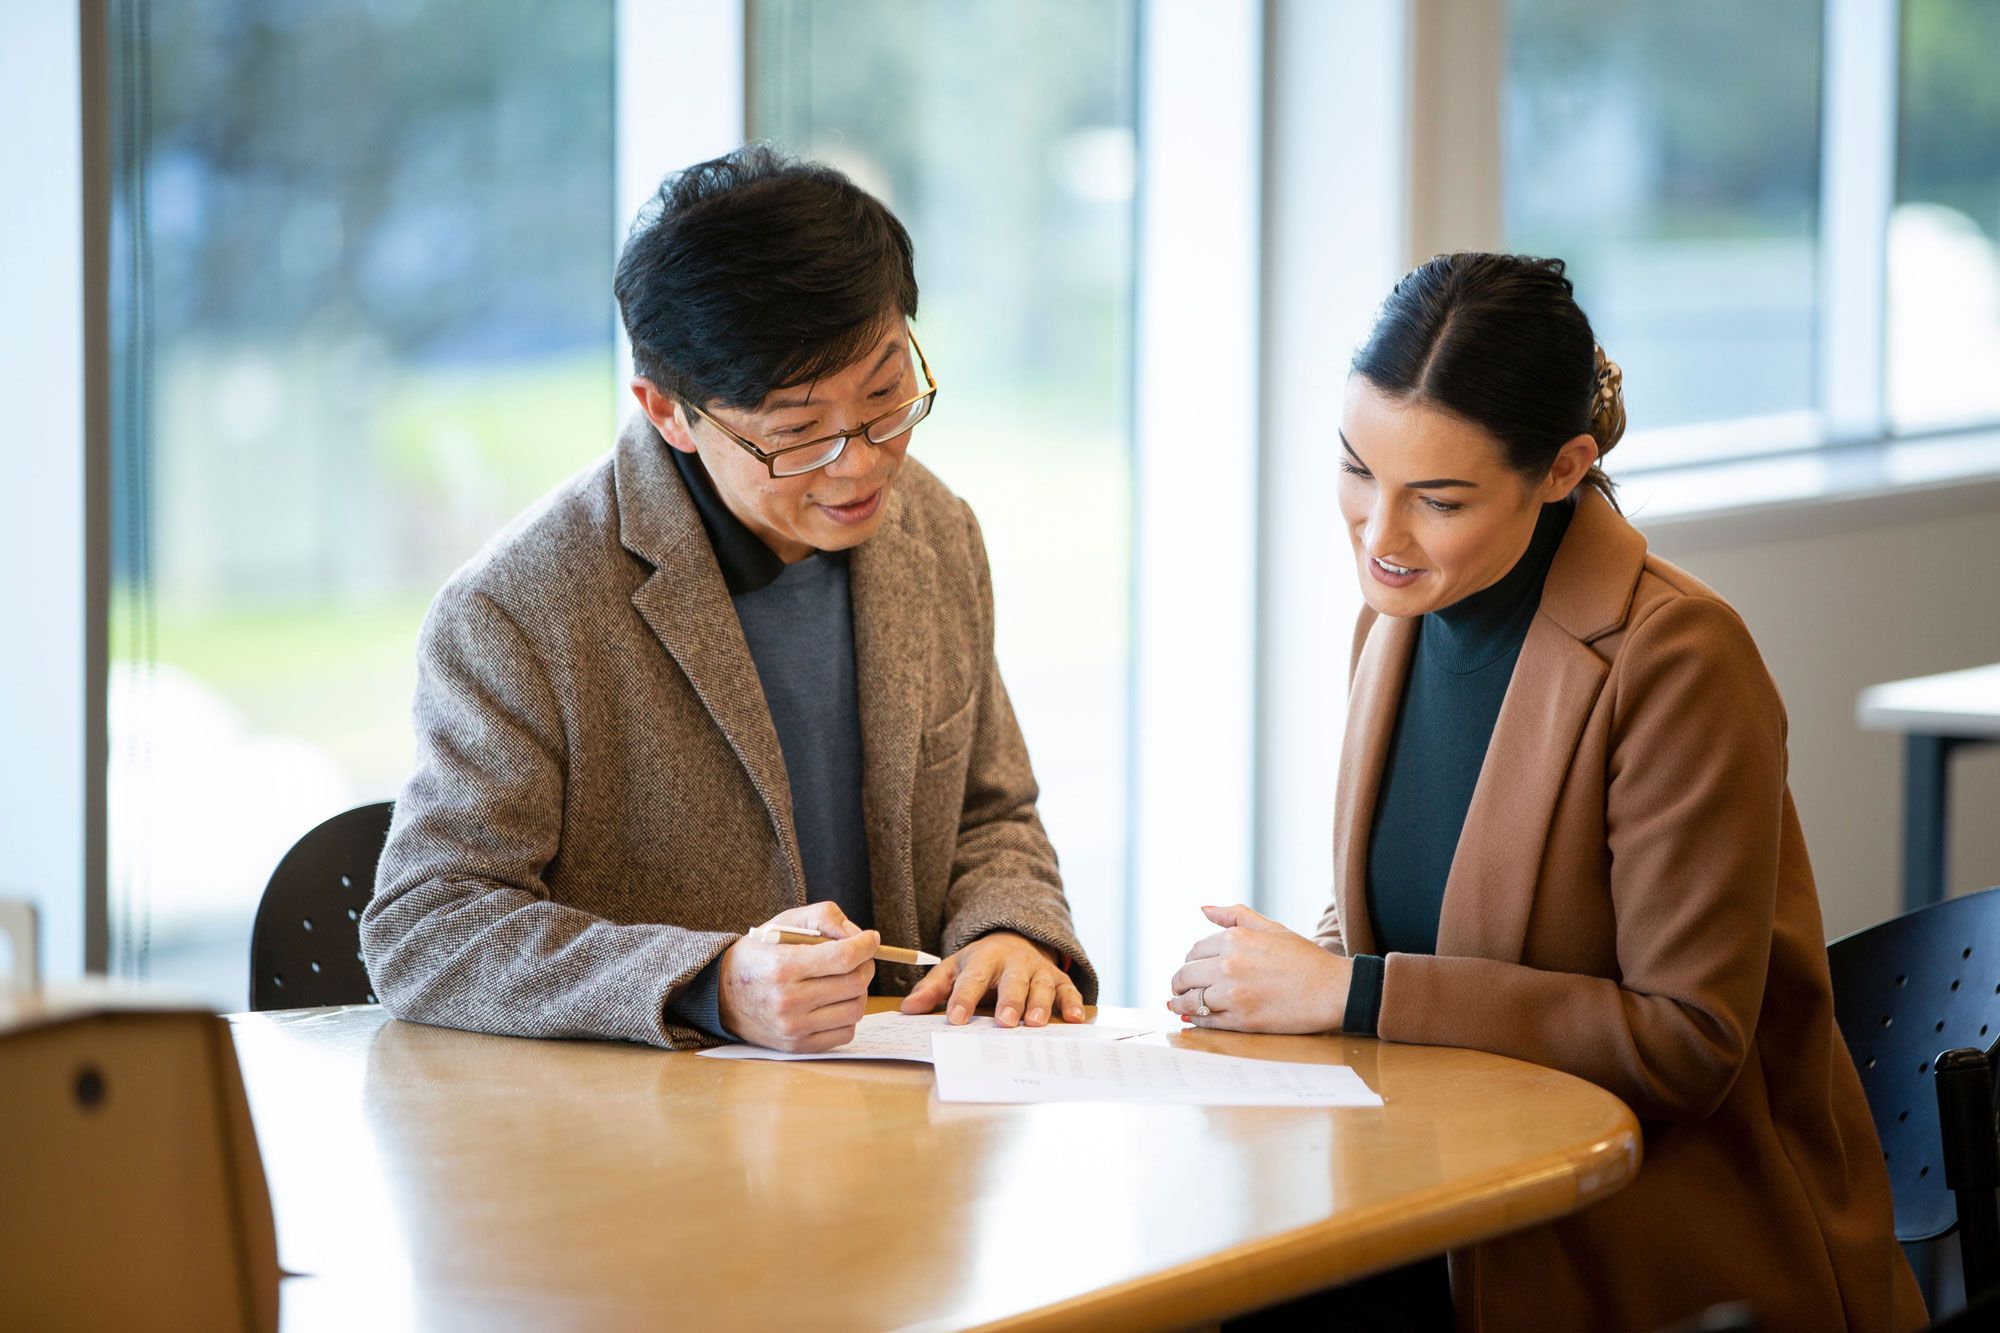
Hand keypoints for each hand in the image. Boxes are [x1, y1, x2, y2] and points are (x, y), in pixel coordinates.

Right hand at [717, 901, 877, 1052]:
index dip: (866, 946)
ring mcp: (793, 1027)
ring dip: (858, 992)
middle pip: (854, 983)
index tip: (871, 940)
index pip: (843, 957)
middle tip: (858, 959)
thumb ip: (823, 917)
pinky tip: (833, 1002)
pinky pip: (845, 1033)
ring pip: (854, 1009)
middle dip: (864, 966)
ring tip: (843, 980)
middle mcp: (788, 1000)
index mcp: (784, 966)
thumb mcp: (784, 922)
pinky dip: (847, 1016)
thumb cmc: (758, 954)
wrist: (722, 994)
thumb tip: (858, 936)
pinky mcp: (798, 1046)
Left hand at [898, 930, 1084, 1026]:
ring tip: (1035, 1024)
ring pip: (1042, 986)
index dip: (964, 998)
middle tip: (1005, 1022)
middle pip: (1013, 981)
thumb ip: (933, 988)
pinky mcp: (1058, 979)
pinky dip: (1073, 1003)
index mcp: (985, 959)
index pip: (973, 978)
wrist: (1015, 939)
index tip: (955, 1019)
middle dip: (1009, 1000)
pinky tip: (1075, 1019)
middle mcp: (1015, 962)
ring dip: (1040, 1004)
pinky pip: (1069, 990)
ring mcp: (1039, 970)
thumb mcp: (954, 968)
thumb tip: (908, 1009)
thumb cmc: (981, 963)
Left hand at [1165, 904, 1350, 1032]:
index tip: (1193, 969)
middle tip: (1179, 988)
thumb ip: (1234, 915)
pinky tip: (1192, 1018)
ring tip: (1177, 1004)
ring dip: (1180, 1003)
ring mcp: (1232, 995)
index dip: (1191, 962)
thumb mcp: (1271, 928)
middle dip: (1179, 982)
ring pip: (1189, 1000)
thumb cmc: (1304, 958)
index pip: (1194, 952)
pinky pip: (1205, 1020)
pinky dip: (1194, 1019)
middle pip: (1185, 975)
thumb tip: (1203, 908)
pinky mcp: (1240, 1021)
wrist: (1332, 990)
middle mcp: (1228, 965)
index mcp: (1234, 939)